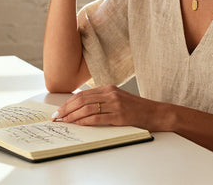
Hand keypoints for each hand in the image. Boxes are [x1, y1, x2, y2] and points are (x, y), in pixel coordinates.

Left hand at [51, 85, 165, 130]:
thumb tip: (81, 107)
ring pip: (87, 108)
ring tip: (63, 121)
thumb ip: (102, 100)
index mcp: (108, 88)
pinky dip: (84, 121)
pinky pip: (97, 118)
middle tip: (56, 116)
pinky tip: (77, 124)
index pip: (83, 94)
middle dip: (66, 108)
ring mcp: (115, 103)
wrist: (156, 113)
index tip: (59, 109)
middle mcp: (110, 93)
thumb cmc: (136, 108)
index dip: (69, 102)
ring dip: (72, 115)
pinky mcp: (120, 115)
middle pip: (82, 99)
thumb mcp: (118, 99)